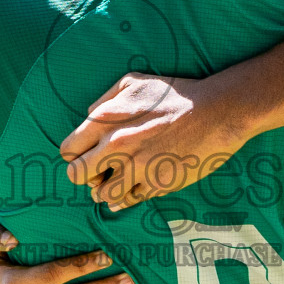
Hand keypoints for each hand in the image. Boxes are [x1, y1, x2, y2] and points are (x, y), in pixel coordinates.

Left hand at [59, 73, 250, 209]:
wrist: (215, 112)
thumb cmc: (175, 95)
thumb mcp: (133, 83)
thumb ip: (104, 100)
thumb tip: (89, 118)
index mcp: (106, 120)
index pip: (68, 150)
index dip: (74, 155)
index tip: (86, 156)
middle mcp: (116, 146)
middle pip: (77, 176)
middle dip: (85, 175)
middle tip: (99, 172)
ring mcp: (136, 167)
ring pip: (101, 194)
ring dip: (105, 190)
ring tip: (117, 181)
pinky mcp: (156, 184)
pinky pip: (128, 201)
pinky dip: (126, 198)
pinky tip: (133, 188)